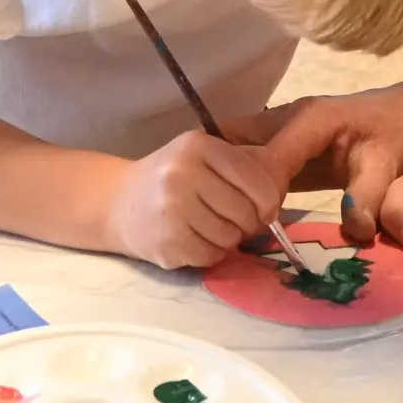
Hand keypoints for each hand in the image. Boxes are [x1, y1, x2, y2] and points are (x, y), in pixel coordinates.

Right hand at [102, 131, 291, 270]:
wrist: (118, 202)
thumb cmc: (172, 177)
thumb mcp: (203, 156)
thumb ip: (242, 165)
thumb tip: (284, 186)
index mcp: (199, 146)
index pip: (255, 178)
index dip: (269, 199)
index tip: (266, 209)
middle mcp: (183, 173)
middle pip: (245, 212)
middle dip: (247, 222)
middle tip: (235, 221)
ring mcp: (172, 209)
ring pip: (230, 237)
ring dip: (228, 239)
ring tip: (210, 228)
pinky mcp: (166, 241)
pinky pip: (211, 256)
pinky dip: (210, 254)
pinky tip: (195, 240)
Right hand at [236, 77, 402, 246]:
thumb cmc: (393, 136)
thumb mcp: (385, 164)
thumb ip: (368, 195)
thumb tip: (354, 231)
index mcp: (308, 119)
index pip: (265, 152)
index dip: (255, 186)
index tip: (256, 219)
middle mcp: (284, 120)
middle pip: (232, 141)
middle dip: (220, 176)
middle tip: (221, 214)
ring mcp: (278, 132)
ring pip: (234, 150)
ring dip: (225, 180)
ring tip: (222, 215)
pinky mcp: (279, 147)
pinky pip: (247, 162)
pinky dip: (237, 184)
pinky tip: (234, 211)